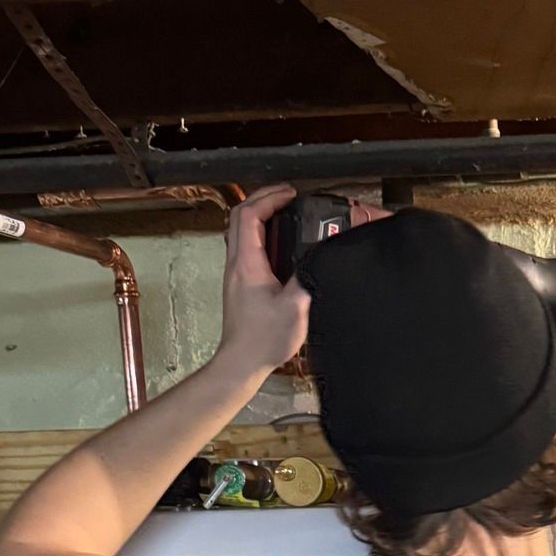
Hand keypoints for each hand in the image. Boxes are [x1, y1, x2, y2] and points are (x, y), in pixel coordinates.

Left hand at [218, 186, 310, 374]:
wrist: (242, 361)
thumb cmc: (263, 339)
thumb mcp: (296, 308)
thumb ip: (308, 278)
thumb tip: (320, 257)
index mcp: (247, 263)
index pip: (251, 215)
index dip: (270, 198)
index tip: (290, 194)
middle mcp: (236, 263)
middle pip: (240, 215)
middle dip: (263, 198)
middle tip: (287, 196)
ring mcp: (236, 273)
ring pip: (240, 230)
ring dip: (260, 215)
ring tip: (285, 214)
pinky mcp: (240, 283)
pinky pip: (246, 246)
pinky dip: (261, 234)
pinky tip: (280, 244)